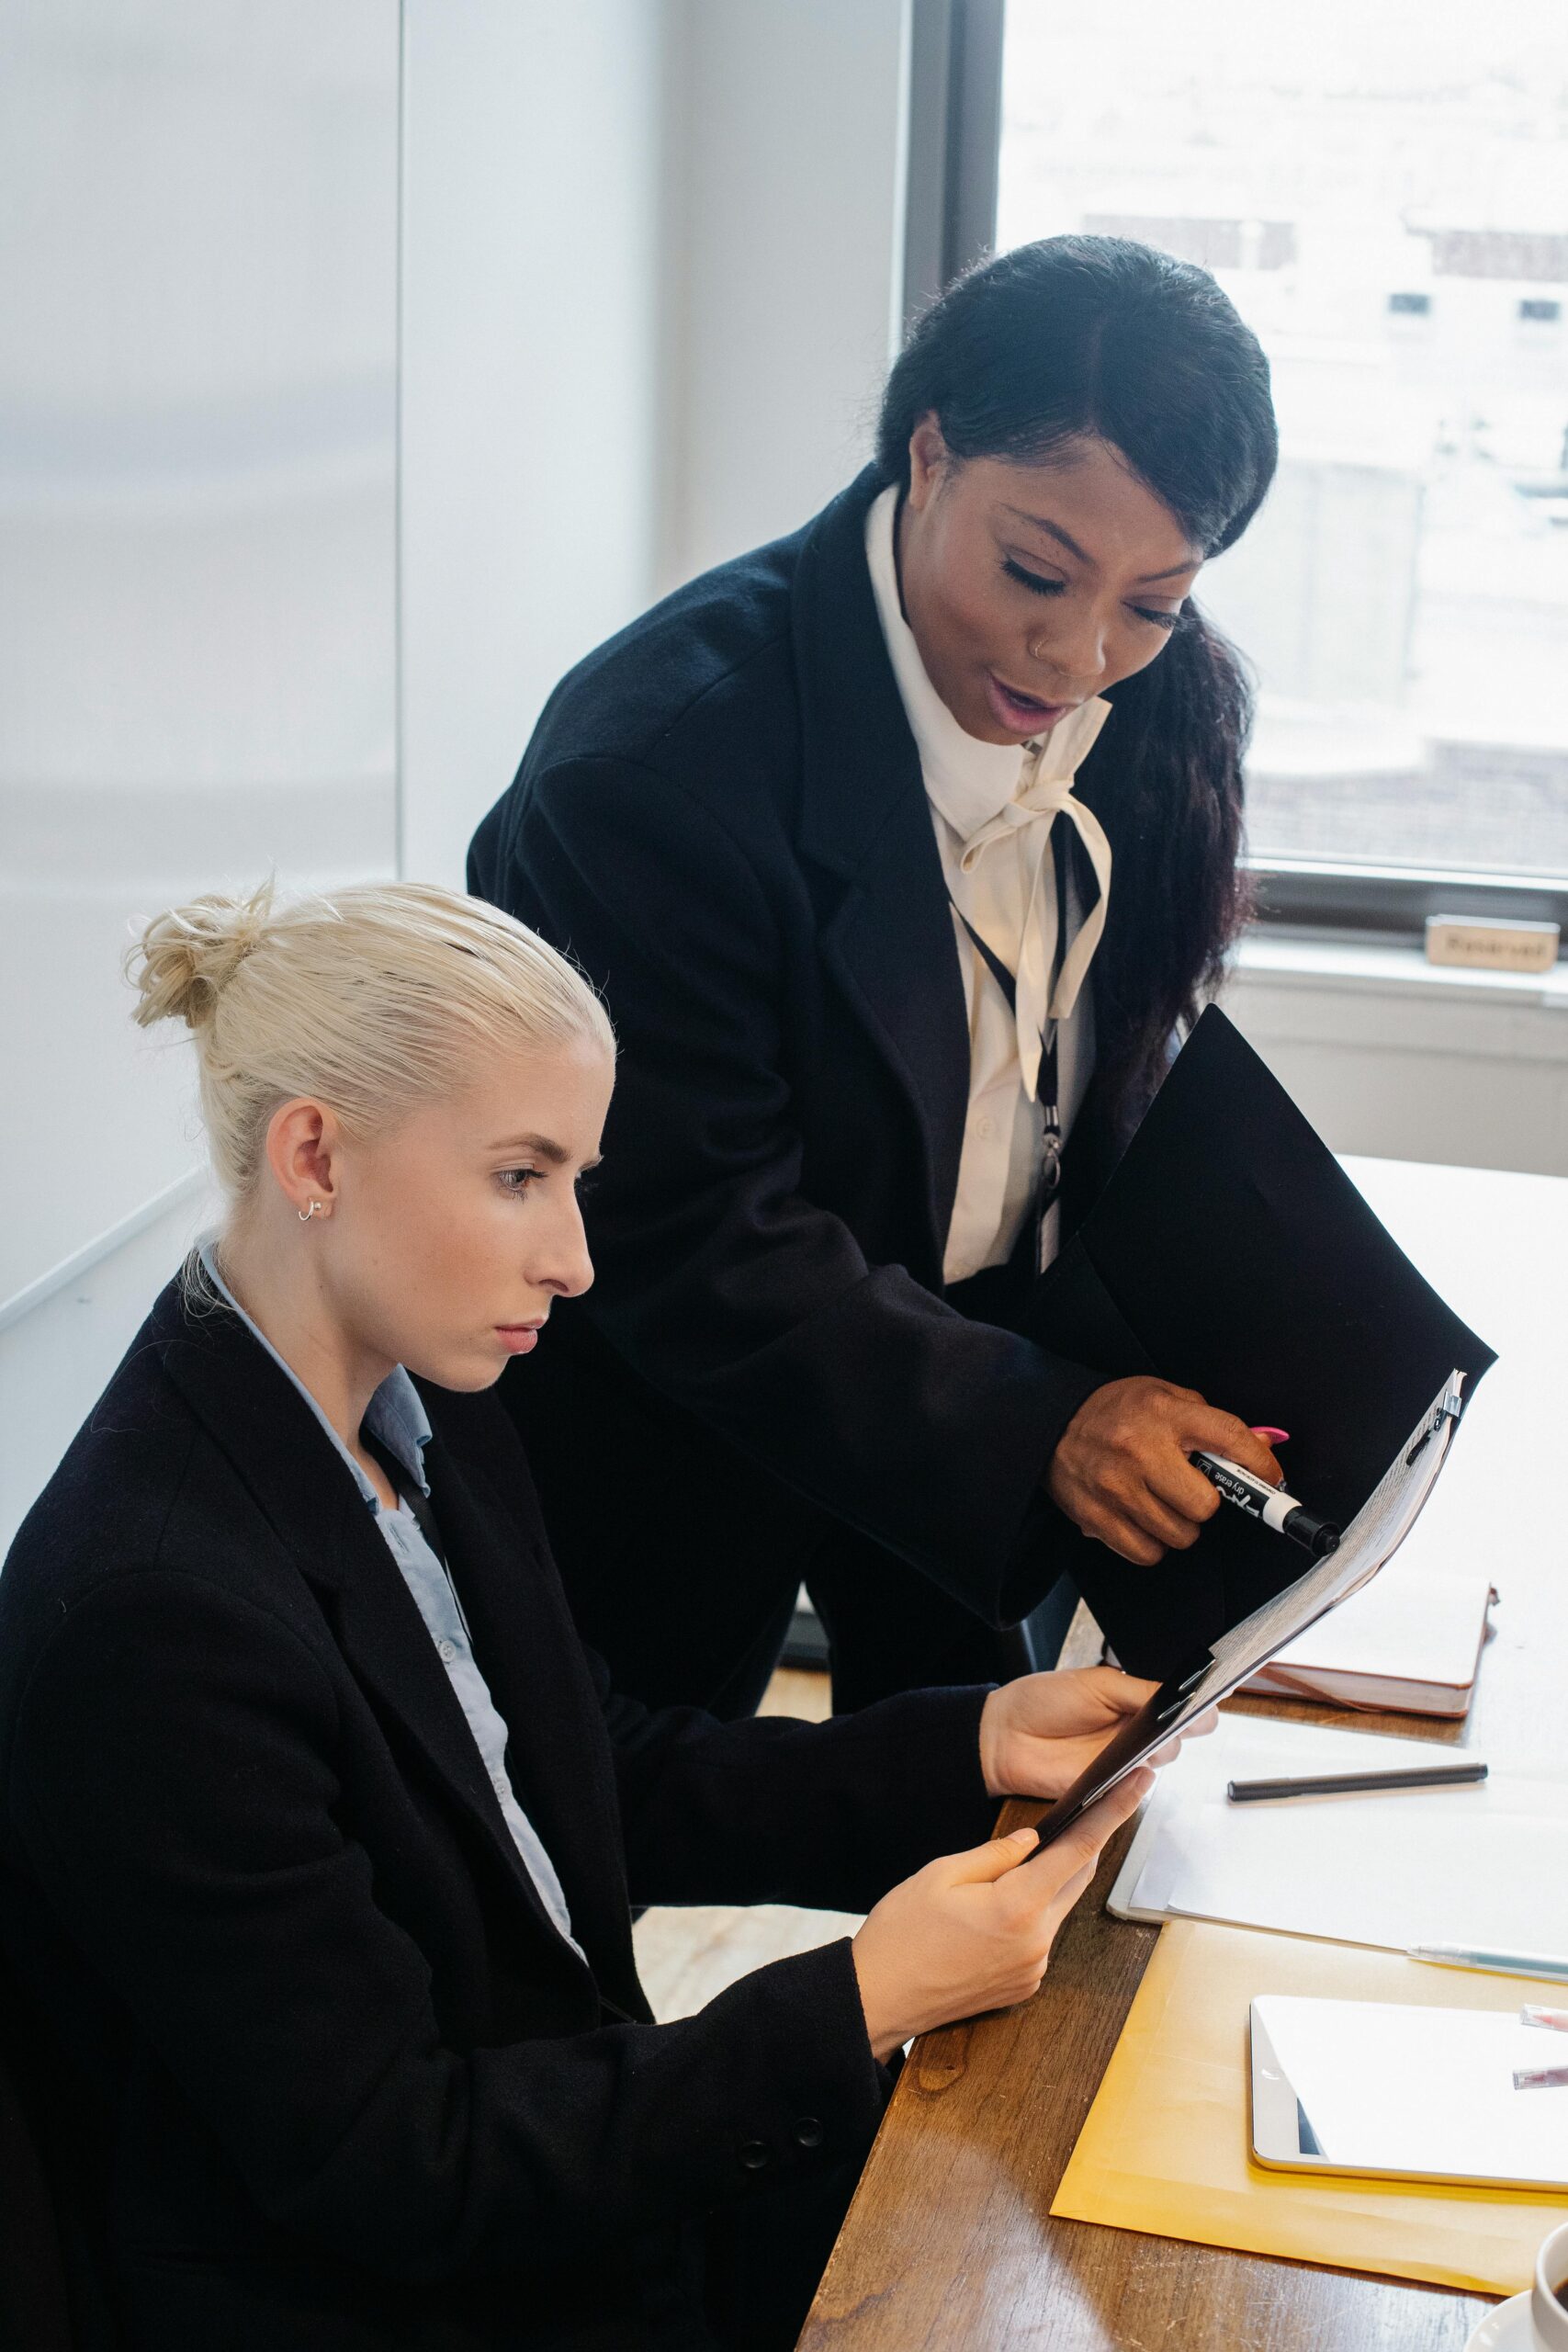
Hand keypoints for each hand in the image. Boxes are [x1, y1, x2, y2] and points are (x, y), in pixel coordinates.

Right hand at [849, 1772, 1152, 2060]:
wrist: (878, 1998)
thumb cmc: (900, 1934)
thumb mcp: (940, 1875)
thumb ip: (995, 1854)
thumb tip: (1032, 1839)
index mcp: (1016, 1907)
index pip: (1079, 1850)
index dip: (1113, 1814)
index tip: (1139, 1787)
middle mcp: (1036, 1942)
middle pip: (1077, 1879)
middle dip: (1083, 1844)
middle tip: (1085, 1811)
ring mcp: (1034, 1969)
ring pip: (1058, 1908)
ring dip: (1050, 1881)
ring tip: (1016, 1865)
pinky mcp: (1025, 1986)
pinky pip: (1041, 1937)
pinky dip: (1032, 1913)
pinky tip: (999, 1907)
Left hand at [978, 1663, 1217, 1797]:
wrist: (1003, 1735)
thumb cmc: (1043, 1701)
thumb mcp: (1095, 1684)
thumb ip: (1138, 1690)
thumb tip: (1176, 1696)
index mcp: (1134, 1703)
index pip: (1179, 1707)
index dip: (1197, 1706)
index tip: (1207, 1701)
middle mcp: (1134, 1734)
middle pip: (1180, 1737)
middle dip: (1183, 1727)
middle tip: (1178, 1719)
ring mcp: (1123, 1762)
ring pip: (1162, 1761)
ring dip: (1160, 1749)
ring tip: (1148, 1737)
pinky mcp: (1108, 1788)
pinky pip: (1135, 1787)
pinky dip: (1138, 1776)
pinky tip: (1134, 1763)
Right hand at [1047, 1378, 1281, 1564]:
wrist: (1051, 1425)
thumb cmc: (1115, 1412)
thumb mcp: (1165, 1397)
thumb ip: (1213, 1422)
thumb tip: (1265, 1447)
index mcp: (1165, 1415)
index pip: (1229, 1440)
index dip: (1260, 1465)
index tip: (1271, 1478)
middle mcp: (1141, 1450)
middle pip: (1205, 1505)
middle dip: (1205, 1502)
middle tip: (1191, 1489)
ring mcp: (1117, 1488)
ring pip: (1180, 1536)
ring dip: (1179, 1525)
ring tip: (1160, 1500)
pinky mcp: (1097, 1518)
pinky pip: (1148, 1553)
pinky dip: (1152, 1543)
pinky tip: (1142, 1518)